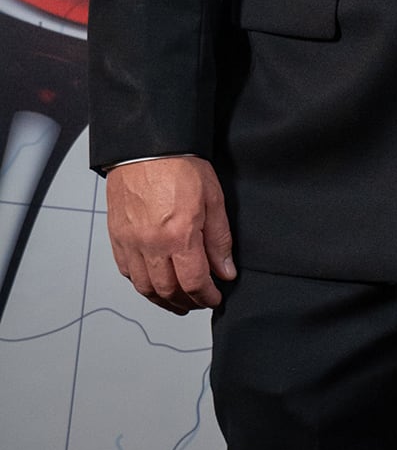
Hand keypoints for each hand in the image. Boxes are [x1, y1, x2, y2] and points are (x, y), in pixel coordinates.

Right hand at [104, 155, 235, 314]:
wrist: (146, 148)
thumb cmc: (180, 166)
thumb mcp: (213, 199)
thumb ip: (219, 239)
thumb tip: (225, 271)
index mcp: (178, 236)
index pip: (194, 282)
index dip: (207, 296)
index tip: (215, 298)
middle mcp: (150, 245)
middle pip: (168, 290)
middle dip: (187, 302)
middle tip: (200, 301)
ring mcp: (130, 243)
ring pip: (145, 288)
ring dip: (163, 300)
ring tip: (179, 301)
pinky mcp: (117, 238)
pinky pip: (127, 273)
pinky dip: (142, 285)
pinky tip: (154, 284)